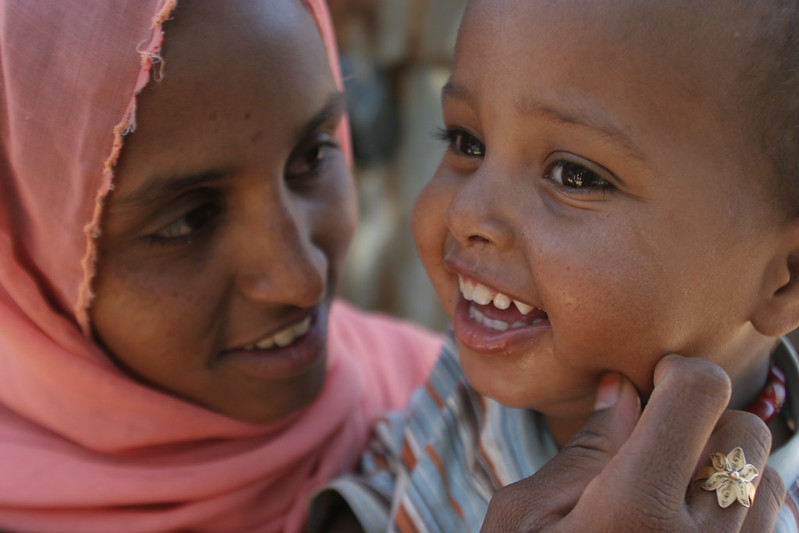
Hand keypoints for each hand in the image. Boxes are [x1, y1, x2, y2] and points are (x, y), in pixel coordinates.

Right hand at [480, 355, 785, 531]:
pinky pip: (772, 530)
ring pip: (769, 482)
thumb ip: (583, 450)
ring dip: (728, 474)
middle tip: (659, 447)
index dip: (680, 372)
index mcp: (633, 510)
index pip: (700, 394)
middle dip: (705, 423)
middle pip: (745, 429)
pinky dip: (740, 517)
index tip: (658, 382)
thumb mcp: (526, 516)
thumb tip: (624, 387)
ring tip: (675, 500)